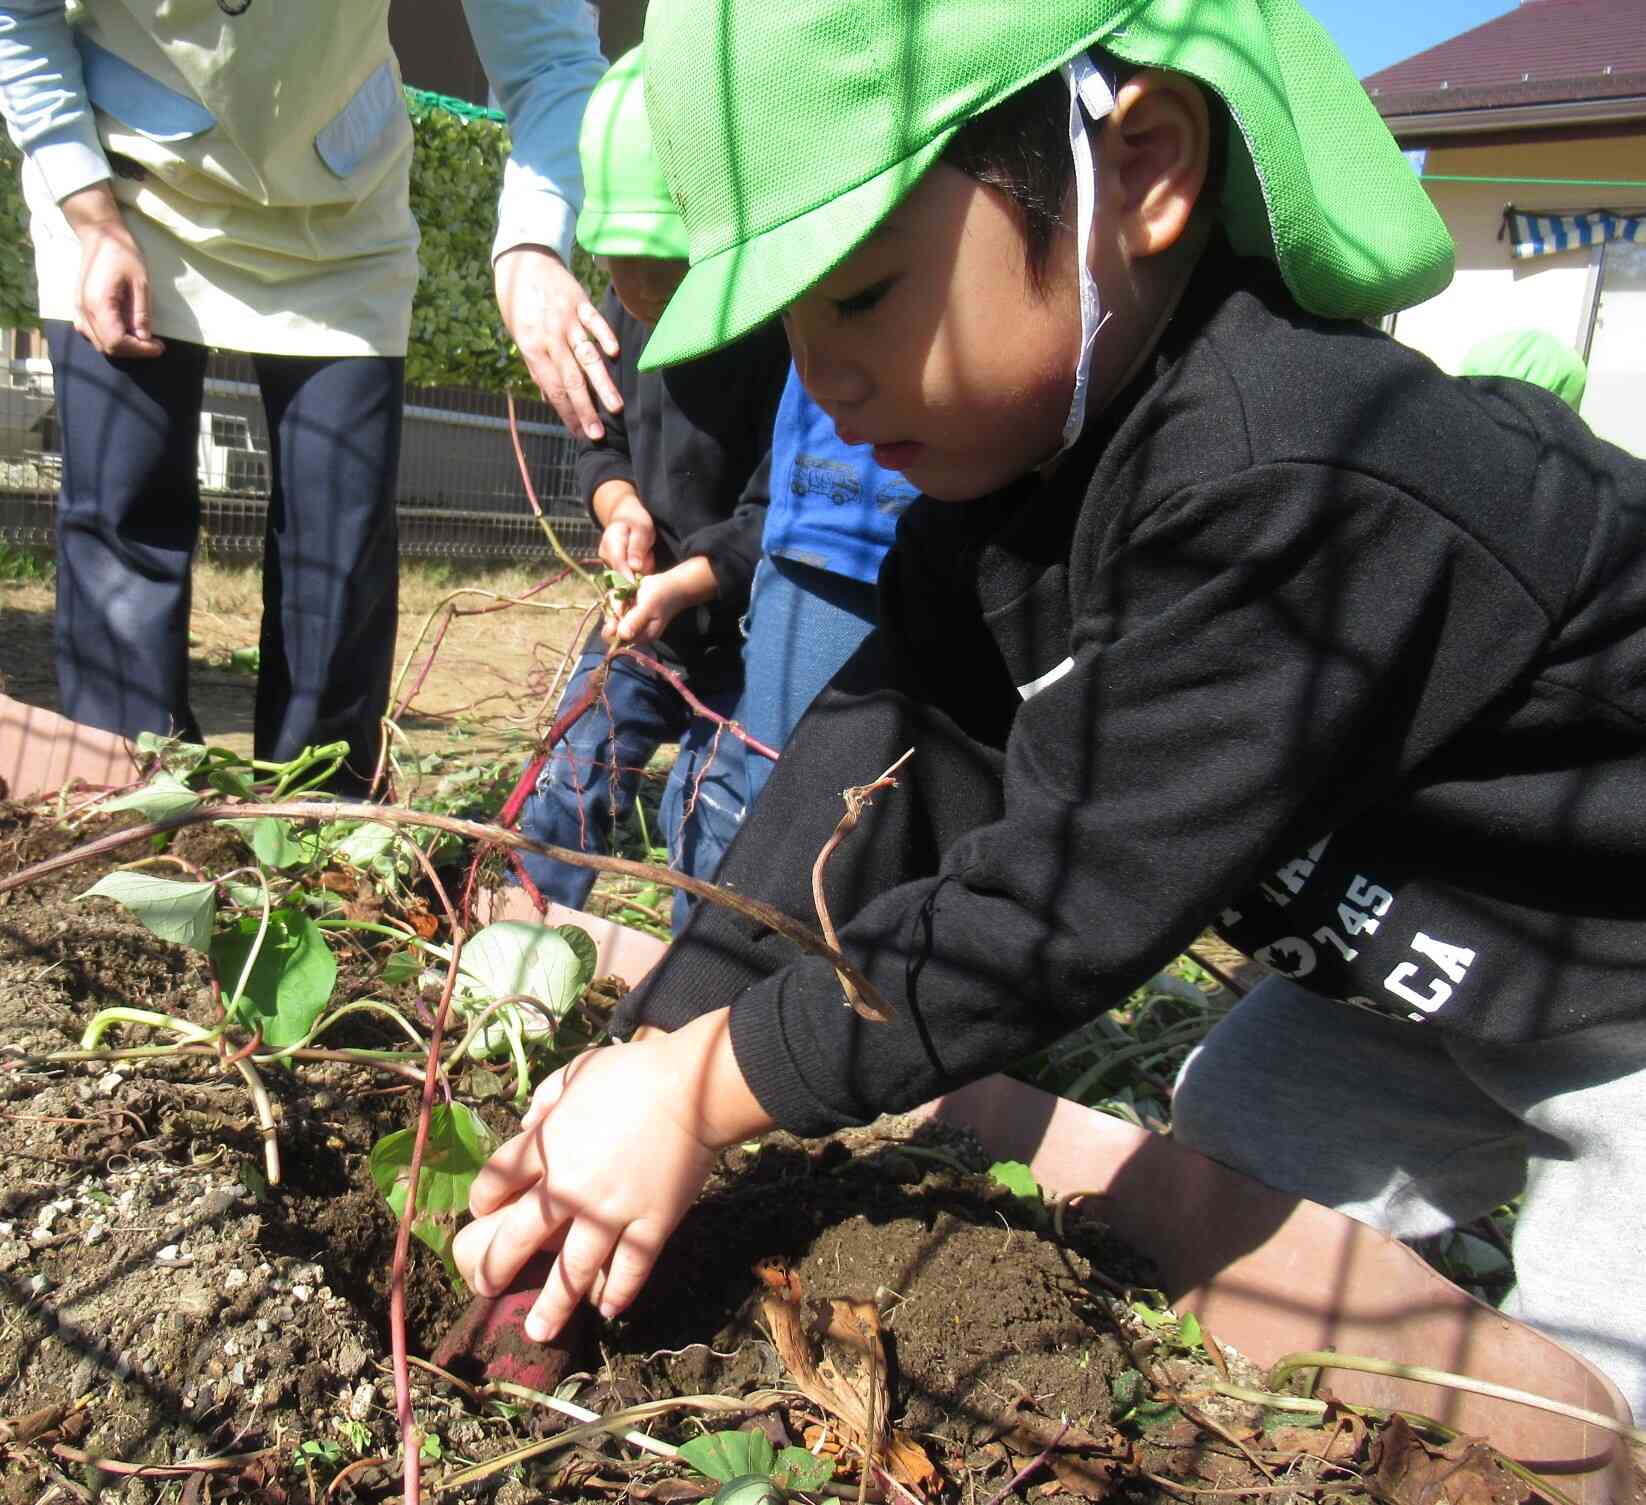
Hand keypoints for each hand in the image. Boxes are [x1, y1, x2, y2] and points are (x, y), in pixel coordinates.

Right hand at [62, 184, 164, 358]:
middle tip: (155, 343)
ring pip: (99, 343)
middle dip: (134, 351)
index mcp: (98, 304)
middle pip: (108, 347)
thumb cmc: (123, 254)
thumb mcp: (140, 282)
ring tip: (144, 339)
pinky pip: (92, 334)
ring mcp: (79, 310)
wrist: (100, 236)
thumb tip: (146, 339)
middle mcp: (84, 310)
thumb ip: (141, 313)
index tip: (160, 346)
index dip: (140, 350)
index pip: (116, 342)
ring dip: (123, 347)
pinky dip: (110, 339)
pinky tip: (127, 332)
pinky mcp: (80, 308)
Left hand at [453, 1033, 718, 1341]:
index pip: (495, 1181)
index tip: (483, 1211)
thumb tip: (530, 1122)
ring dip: (552, 1304)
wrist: (691, 1089)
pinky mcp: (649, 1226)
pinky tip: (607, 1310)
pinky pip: (630, 1268)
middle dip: (496, 1267)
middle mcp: (568, 1188)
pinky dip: (619, 1292)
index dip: (484, 1199)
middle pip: (517, 1238)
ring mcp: (609, 1213)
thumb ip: (546, 1099)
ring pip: (572, 1271)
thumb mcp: (576, 1072)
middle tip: (485, 1288)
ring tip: (537, 1331)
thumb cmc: (632, 1074)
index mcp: (546, 1146)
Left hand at [495, 245, 620, 438]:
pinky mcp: (581, 302)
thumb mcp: (520, 337)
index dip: (566, 413)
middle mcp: (550, 336)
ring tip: (616, 407)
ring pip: (587, 356)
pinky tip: (616, 355)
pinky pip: (595, 322)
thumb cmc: (519, 303)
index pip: (553, 388)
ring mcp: (567, 319)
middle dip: (585, 409)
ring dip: (602, 384)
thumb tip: (550, 399)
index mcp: (532, 348)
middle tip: (597, 434)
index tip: (578, 434)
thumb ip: (537, 367)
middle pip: (572, 379)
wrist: (523, 260)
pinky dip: (605, 337)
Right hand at [597, 493, 655, 579]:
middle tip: (648, 551)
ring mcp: (609, 562)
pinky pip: (631, 574)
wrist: (627, 518)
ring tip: (645, 551)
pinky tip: (641, 557)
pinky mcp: (615, 568)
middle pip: (624, 571)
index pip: (618, 562)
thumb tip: (634, 567)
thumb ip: (637, 547)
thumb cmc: (636, 522)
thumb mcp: (642, 529)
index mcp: (610, 541)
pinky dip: (640, 568)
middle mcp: (605, 554)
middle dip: (640, 566)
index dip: (627, 574)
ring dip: (642, 566)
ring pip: (629, 574)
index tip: (635, 583)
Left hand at [603, 559, 714, 647]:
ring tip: (630, 595)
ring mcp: (629, 620)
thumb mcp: (649, 608)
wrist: (671, 585)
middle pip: (611, 627)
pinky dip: (618, 596)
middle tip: (627, 600)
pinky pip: (613, 605)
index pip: (618, 640)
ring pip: (610, 614)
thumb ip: (635, 621)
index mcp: (641, 636)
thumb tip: (622, 635)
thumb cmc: (663, 596)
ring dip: (617, 601)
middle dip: (615, 611)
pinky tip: (628, 592)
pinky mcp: (627, 610)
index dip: (614, 627)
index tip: (620, 611)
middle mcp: (634, 631)